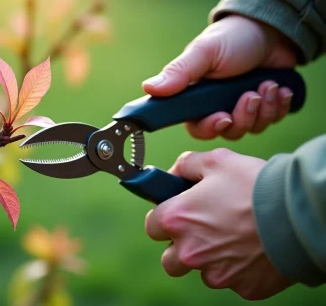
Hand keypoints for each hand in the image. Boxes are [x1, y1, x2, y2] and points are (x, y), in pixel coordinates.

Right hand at [142, 15, 296, 139]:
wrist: (271, 28)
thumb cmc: (232, 38)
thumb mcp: (204, 52)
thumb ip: (178, 72)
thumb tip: (148, 88)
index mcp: (198, 97)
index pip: (197, 127)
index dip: (210, 128)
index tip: (223, 117)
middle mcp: (218, 106)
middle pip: (228, 132)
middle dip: (243, 117)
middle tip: (250, 95)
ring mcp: (243, 107)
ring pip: (252, 129)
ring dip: (263, 109)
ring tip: (268, 85)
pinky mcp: (265, 106)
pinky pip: (272, 120)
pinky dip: (278, 106)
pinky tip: (280, 88)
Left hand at [144, 148, 291, 299]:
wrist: (297, 214)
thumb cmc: (254, 184)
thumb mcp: (216, 160)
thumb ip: (186, 164)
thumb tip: (174, 172)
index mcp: (177, 220)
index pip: (152, 226)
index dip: (164, 218)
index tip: (177, 213)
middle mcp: (189, 252)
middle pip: (170, 258)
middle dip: (180, 245)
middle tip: (201, 229)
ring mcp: (215, 273)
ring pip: (200, 271)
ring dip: (208, 258)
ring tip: (231, 238)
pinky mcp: (241, 287)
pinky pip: (231, 279)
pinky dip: (237, 267)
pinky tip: (251, 248)